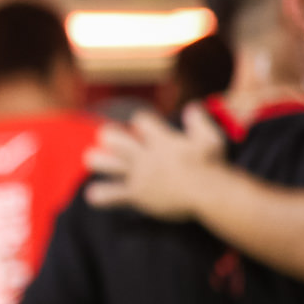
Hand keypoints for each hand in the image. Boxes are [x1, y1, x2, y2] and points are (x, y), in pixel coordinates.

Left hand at [85, 105, 225, 221]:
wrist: (209, 192)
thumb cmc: (212, 165)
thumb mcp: (210, 138)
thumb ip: (198, 121)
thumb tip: (192, 107)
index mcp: (161, 139)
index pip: (141, 121)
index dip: (140, 121)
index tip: (141, 125)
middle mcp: (145, 155)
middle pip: (116, 139)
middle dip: (109, 136)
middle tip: (106, 137)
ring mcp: (139, 175)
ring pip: (108, 164)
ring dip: (99, 161)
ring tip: (91, 158)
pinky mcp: (137, 194)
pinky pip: (113, 195)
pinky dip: (102, 196)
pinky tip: (92, 195)